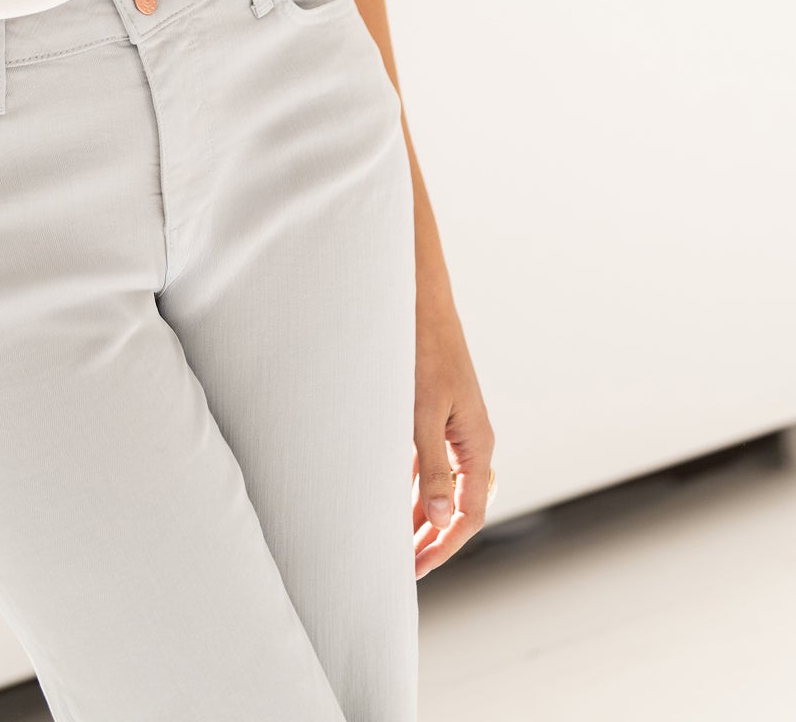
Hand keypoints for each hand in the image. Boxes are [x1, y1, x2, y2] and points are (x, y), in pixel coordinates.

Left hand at [412, 288, 494, 575]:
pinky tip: (392, 494)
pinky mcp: (435, 409)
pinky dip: (414, 483)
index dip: (443, 545)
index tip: (415, 570)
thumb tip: (443, 517)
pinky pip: (428, 460)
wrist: (417, 297)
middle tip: (404, 568)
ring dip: (422, 513)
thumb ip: (433, 465)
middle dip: (434, 537)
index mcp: (477, 444)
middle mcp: (470, 439)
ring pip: (443, 484)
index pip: (468, 514)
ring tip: (396, 543)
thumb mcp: (423, 411)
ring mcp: (454, 424)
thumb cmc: (422, 349)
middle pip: (458, 504)